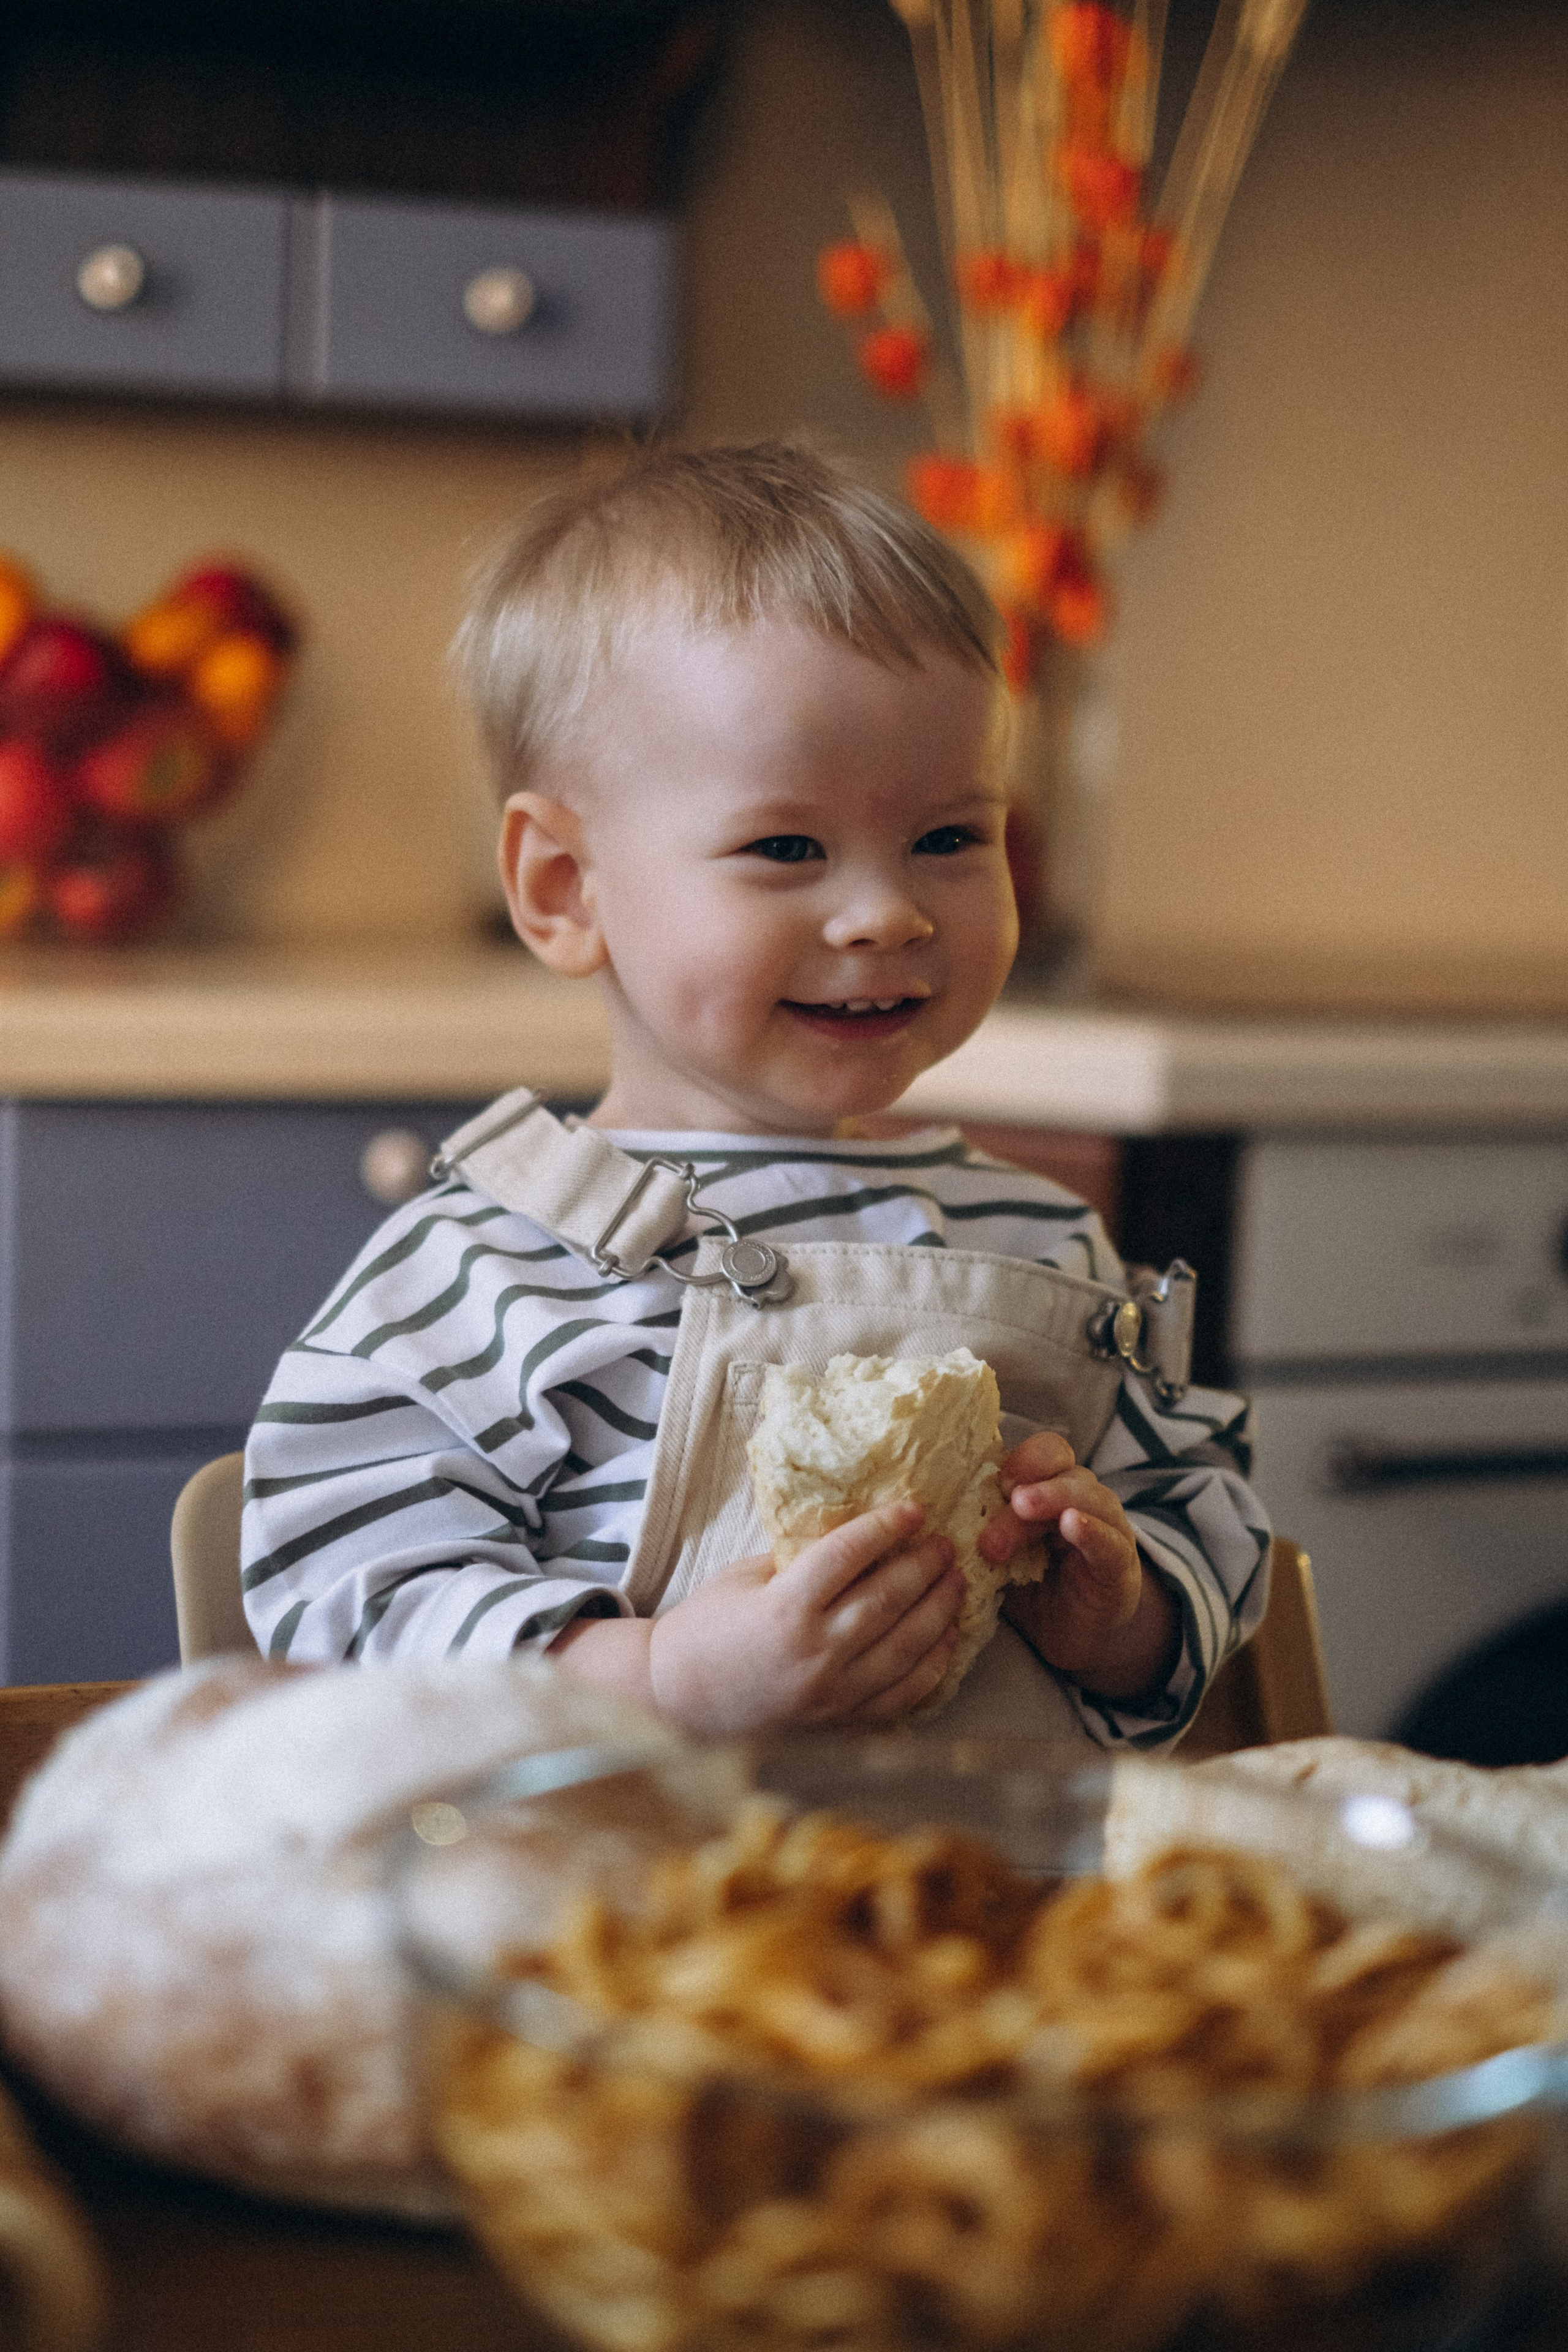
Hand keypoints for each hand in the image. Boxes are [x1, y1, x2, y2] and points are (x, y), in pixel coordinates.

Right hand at [552, 1500, 965, 1736]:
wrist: (677, 1702)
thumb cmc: (705, 1629)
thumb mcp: (745, 1578)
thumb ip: (800, 1561)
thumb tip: (858, 1537)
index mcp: (784, 1608)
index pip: (849, 1555)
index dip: (885, 1527)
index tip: (913, 1509)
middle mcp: (815, 1652)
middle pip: (888, 1598)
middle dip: (924, 1565)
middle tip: (945, 1543)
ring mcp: (832, 1694)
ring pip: (906, 1646)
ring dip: (939, 1610)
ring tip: (956, 1581)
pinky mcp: (840, 1724)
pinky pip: (902, 1694)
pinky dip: (931, 1665)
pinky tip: (947, 1639)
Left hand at [979, 1431, 1177, 1699]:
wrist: (1071, 1636)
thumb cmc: (1027, 1587)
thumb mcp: (995, 1554)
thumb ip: (973, 1529)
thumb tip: (918, 1517)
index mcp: (1048, 1488)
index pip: (1044, 1452)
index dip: (1021, 1457)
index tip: (994, 1480)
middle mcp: (1080, 1498)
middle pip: (1060, 1468)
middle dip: (1028, 1483)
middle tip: (1004, 1504)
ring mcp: (1105, 1527)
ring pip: (1086, 1497)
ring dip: (1052, 1499)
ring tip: (1023, 1509)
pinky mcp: (1119, 1564)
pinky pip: (1109, 1540)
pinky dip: (1091, 1530)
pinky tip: (1072, 1525)